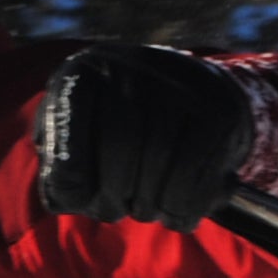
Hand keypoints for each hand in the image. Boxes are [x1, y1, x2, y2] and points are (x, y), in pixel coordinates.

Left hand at [35, 44, 254, 230]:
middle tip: (115, 210)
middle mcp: (132, 66)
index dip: (70, 175)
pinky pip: (194, 178)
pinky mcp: (220, 113)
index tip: (78, 200)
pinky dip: (181, 210)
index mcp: (85, 70)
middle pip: (120, 147)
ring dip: (148, 206)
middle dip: (112, 196)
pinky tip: (175, 211)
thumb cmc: (121, 129)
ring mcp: (181, 85)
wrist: (197, 98)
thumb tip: (61, 197)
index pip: (68, 126)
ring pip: (160, 165)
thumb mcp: (76, 133)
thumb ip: (58, 163)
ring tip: (145, 208)